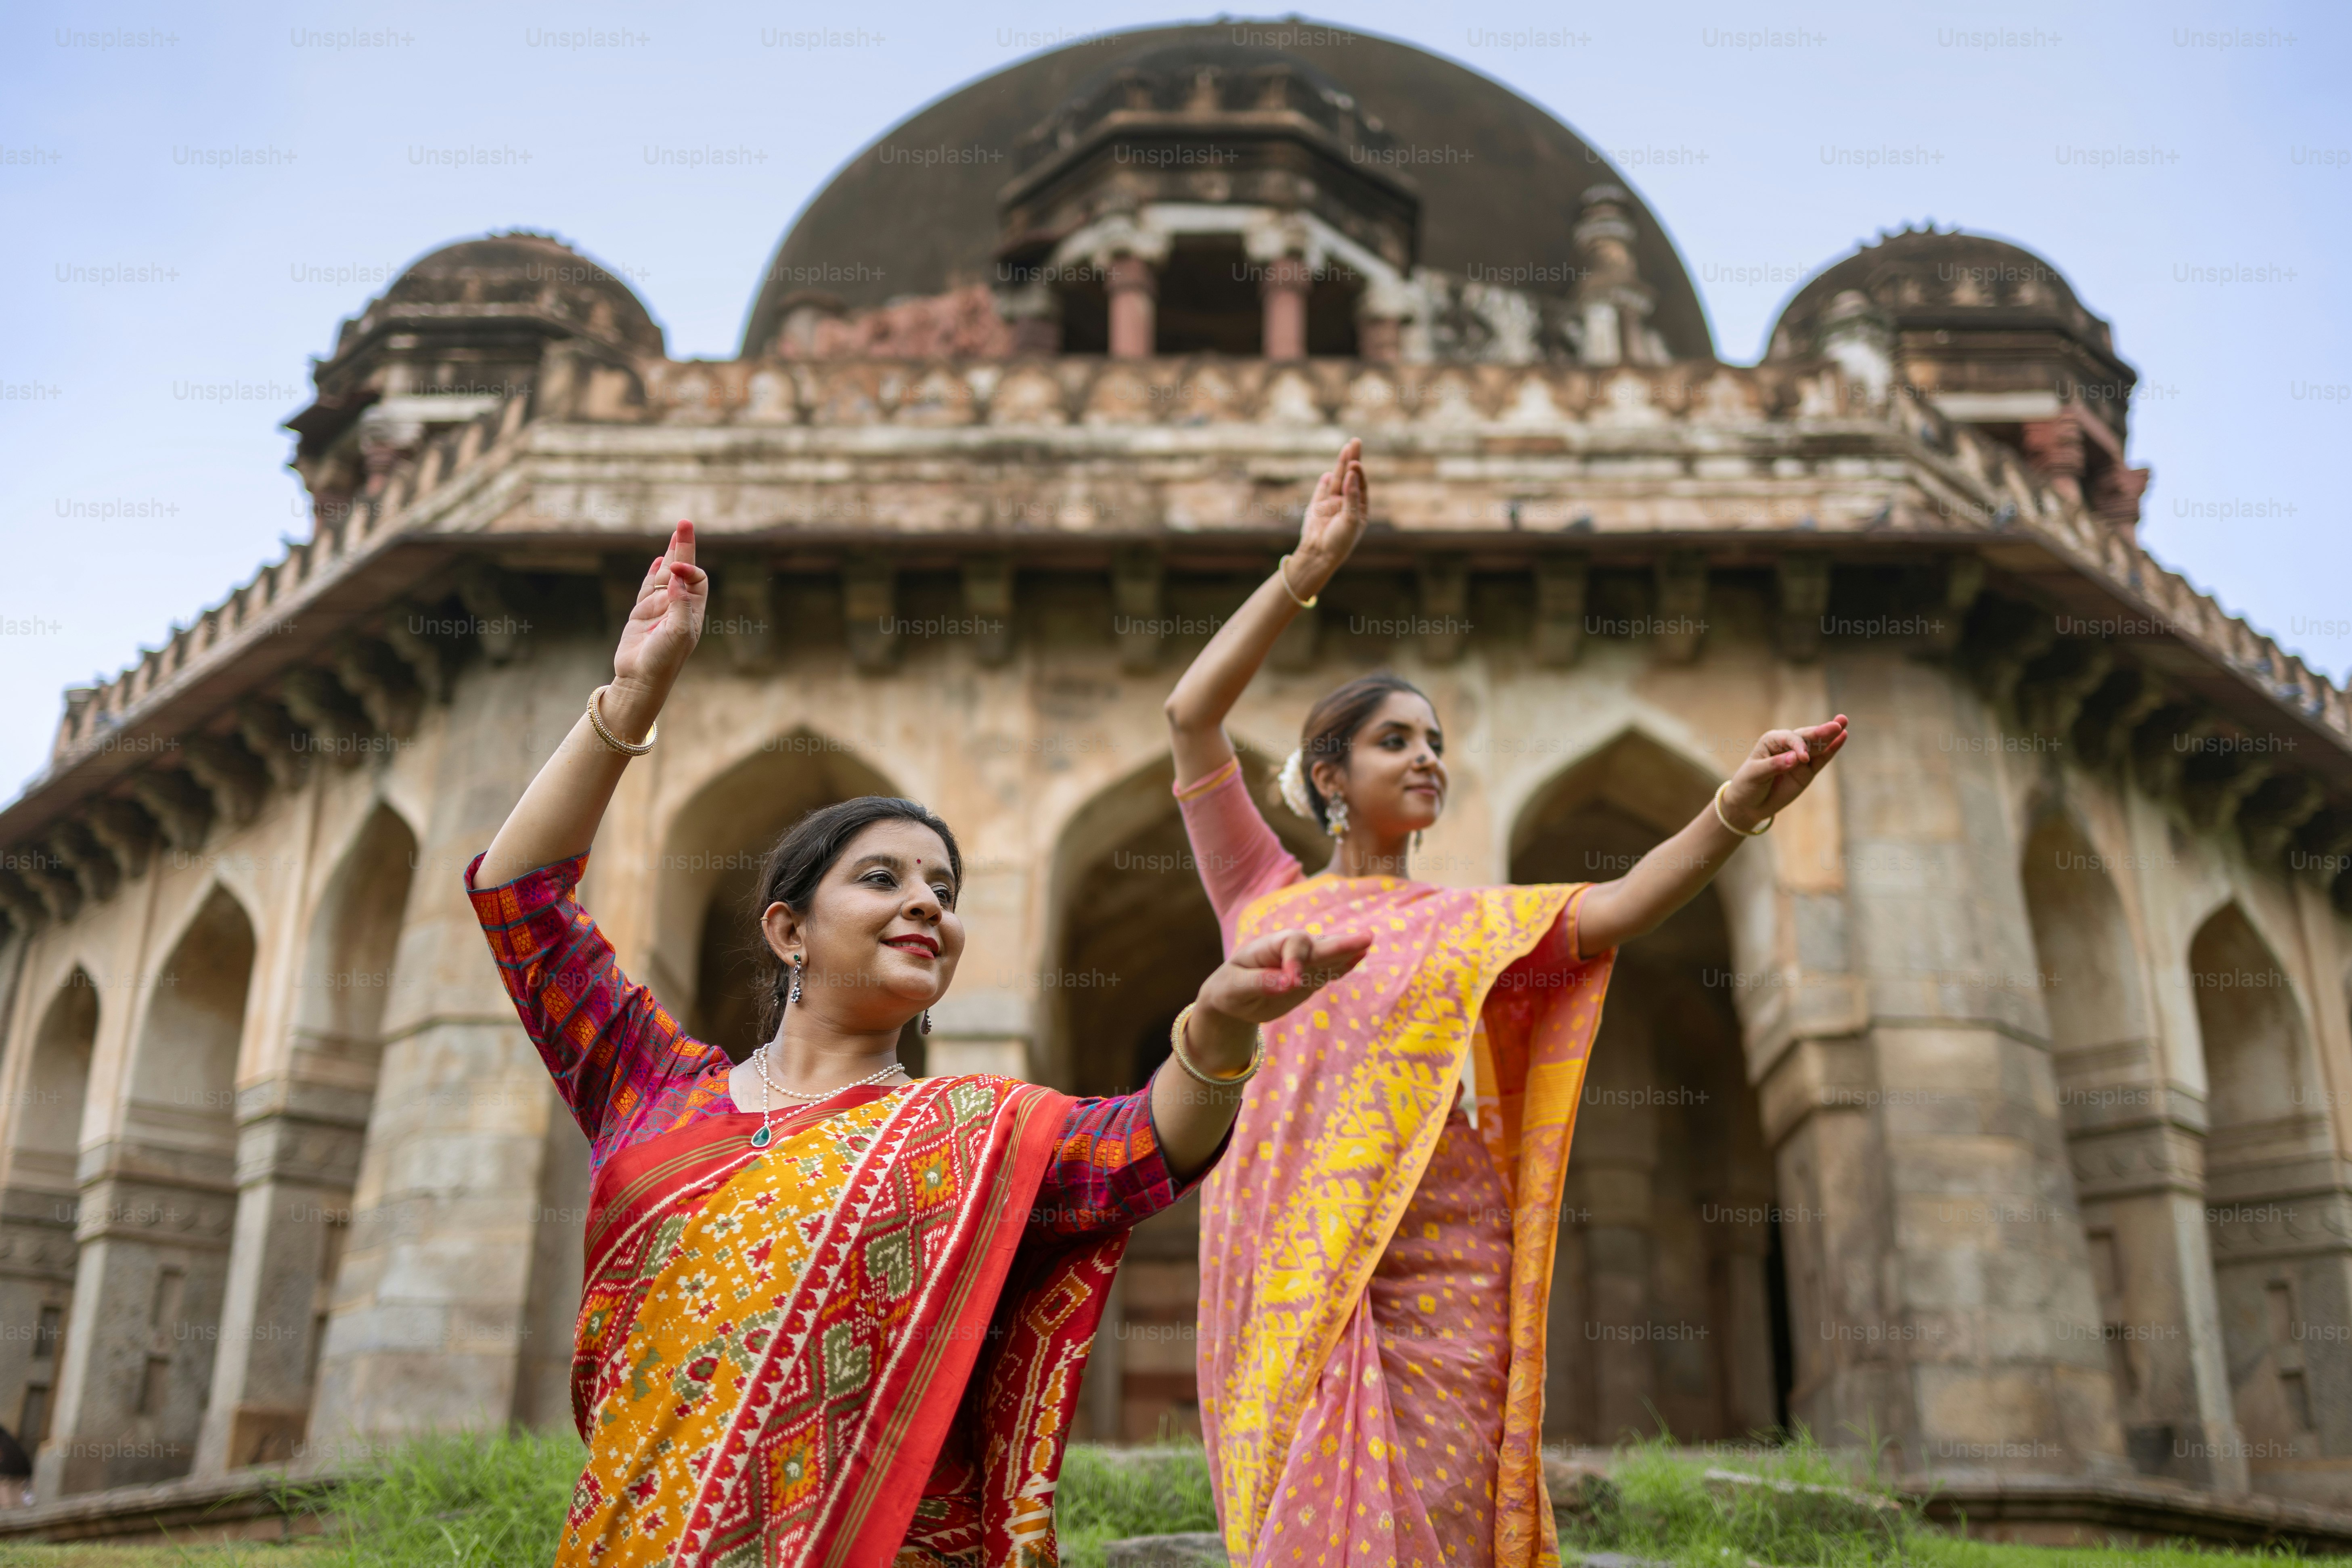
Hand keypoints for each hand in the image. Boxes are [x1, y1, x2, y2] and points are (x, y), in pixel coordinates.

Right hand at [610, 522, 707, 712]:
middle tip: (684, 522)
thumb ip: (678, 603)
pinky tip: (659, 561)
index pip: (695, 579)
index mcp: (693, 611)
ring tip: (677, 533)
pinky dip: (653, 574)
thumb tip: (676, 575)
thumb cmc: (663, 659)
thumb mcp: (677, 632)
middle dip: (683, 547)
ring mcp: (659, 609)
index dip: (687, 569)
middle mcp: (678, 607)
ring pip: (665, 575)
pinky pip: (648, 588)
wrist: (640, 679)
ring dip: (670, 554)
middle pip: (683, 570)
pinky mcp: (641, 613)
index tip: (674, 570)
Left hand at [1198, 927, 1374, 1025]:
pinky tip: (1360, 957)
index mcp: (1269, 945)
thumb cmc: (1228, 989)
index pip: (1292, 945)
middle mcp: (1290, 950)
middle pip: (1317, 945)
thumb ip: (1260, 983)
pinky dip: (1344, 966)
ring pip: (1328, 956)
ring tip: (1367, 943)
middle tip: (1366, 938)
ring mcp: (1303, 963)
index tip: (1292, 983)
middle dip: (1340, 944)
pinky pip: (1329, 970)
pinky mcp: (1310, 978)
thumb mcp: (1234, 988)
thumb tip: (1288, 982)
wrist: (1233, 997)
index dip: (1296, 961)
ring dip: (1347, 952)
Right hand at [1290, 438, 1368, 592]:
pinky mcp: (1317, 507)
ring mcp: (1331, 505)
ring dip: (1341, 465)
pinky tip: (1328, 474)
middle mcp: (1347, 505)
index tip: (1356, 462)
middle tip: (1355, 441)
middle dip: (1353, 460)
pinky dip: (1324, 483)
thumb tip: (1352, 473)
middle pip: (1350, 477)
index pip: (1361, 485)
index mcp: (1360, 509)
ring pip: (1336, 480)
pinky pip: (1321, 492)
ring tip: (1346, 447)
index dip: (1359, 472)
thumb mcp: (1351, 518)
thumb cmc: (1340, 541)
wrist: (1319, 555)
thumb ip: (1352, 496)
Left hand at [1721, 715, 1849, 828]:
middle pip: (1806, 737)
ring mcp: (1799, 758)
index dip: (1798, 746)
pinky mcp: (1807, 771)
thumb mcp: (1756, 775)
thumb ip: (1775, 766)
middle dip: (1821, 731)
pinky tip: (1842, 737)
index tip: (1802, 759)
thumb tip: (1796, 758)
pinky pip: (1821, 760)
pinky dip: (1831, 750)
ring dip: (1830, 735)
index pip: (1789, 739)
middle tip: (1838, 723)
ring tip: (1843, 722)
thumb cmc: (1748, 785)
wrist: (1749, 805)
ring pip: (1817, 746)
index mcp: (1771, 741)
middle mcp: (1787, 746)